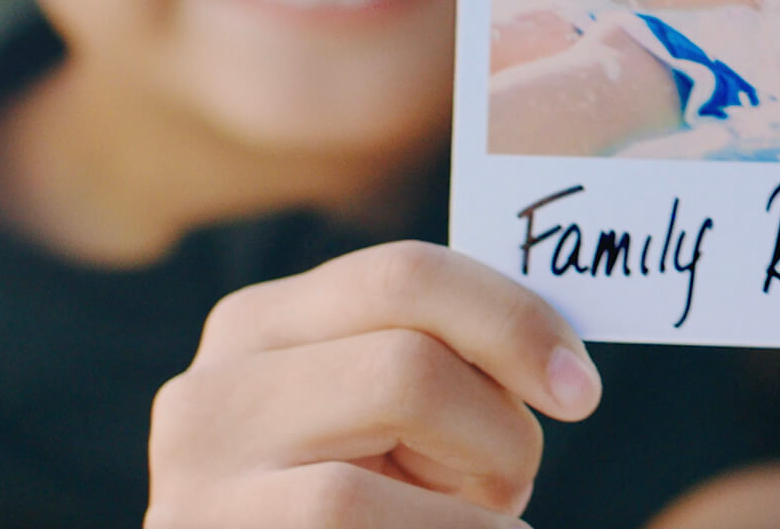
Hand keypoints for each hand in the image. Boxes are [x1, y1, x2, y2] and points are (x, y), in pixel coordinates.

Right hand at [147, 241, 599, 527]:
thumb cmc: (368, 516)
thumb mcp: (385, 432)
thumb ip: (440, 368)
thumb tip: (562, 362)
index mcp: (260, 326)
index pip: (406, 275)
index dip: (513, 321)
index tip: (582, 389)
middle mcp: (211, 389)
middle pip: (410, 358)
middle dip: (497, 423)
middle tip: (516, 480)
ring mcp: (197, 476)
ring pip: (391, 433)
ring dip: (480, 485)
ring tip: (488, 523)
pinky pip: (359, 514)